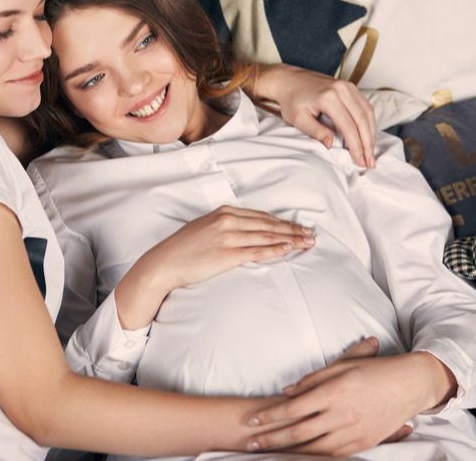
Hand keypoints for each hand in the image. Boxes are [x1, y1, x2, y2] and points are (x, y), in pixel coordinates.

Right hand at [114, 205, 314, 329]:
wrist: (164, 263)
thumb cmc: (183, 249)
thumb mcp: (204, 228)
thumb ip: (225, 226)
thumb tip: (245, 231)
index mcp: (224, 212)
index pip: (261, 216)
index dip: (282, 221)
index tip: (298, 226)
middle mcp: (228, 221)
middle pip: (268, 224)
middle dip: (293, 229)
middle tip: (311, 234)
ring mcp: (227, 237)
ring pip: (267, 236)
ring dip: (290, 239)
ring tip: (307, 242)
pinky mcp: (227, 254)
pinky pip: (257, 251)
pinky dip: (274, 249)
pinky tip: (288, 249)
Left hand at [245, 338, 454, 456]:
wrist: (411, 384)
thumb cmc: (374, 370)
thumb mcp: (342, 366)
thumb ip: (312, 379)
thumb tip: (286, 392)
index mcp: (334, 391)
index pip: (292, 408)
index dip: (269, 416)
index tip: (251, 420)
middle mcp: (342, 414)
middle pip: (298, 432)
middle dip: (271, 439)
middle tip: (250, 443)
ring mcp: (353, 431)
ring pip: (314, 448)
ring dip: (288, 452)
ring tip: (268, 454)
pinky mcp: (364, 442)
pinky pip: (334, 454)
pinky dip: (315, 457)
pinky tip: (300, 457)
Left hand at [250, 63, 376, 167]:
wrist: (289, 79)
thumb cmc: (291, 100)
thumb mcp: (298, 119)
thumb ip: (315, 131)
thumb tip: (330, 144)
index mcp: (328, 98)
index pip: (348, 126)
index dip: (356, 146)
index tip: (359, 161)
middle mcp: (341, 90)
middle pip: (362, 120)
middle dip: (367, 143)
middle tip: (370, 161)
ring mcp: (347, 86)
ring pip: (367, 112)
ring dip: (371, 133)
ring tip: (370, 152)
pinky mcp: (349, 87)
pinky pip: (365, 105)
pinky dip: (369, 122)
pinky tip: (368, 135)